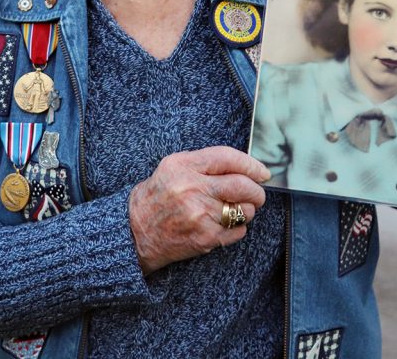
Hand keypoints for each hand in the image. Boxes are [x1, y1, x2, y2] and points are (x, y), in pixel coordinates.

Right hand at [129, 146, 269, 274]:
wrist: (135, 231)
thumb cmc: (158, 195)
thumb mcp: (174, 166)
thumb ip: (205, 162)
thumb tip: (245, 166)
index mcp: (184, 166)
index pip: (228, 158)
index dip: (251, 164)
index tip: (262, 171)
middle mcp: (192, 189)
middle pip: (243, 185)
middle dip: (257, 190)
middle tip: (257, 192)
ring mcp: (200, 215)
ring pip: (245, 210)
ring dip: (247, 210)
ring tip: (234, 209)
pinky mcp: (205, 238)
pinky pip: (238, 231)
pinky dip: (237, 228)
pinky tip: (223, 224)